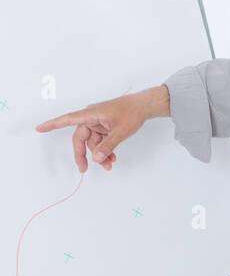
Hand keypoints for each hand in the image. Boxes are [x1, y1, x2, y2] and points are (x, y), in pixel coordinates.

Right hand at [33, 88, 163, 172]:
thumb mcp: (121, 132)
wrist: (145, 106)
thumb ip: (108, 146)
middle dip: (83, 154)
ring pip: (92, 142)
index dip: (52, 125)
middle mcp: (91, 117)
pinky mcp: (104, 126)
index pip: (68, 119)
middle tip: (84, 169)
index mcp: (91, 114)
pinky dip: (105, 149)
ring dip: (99, 154)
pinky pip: (100, 140)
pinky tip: (112, 158)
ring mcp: (98, 122)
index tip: (39, 128)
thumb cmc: (133, 112)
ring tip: (109, 165)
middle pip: (81, 138)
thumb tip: (96, 159)